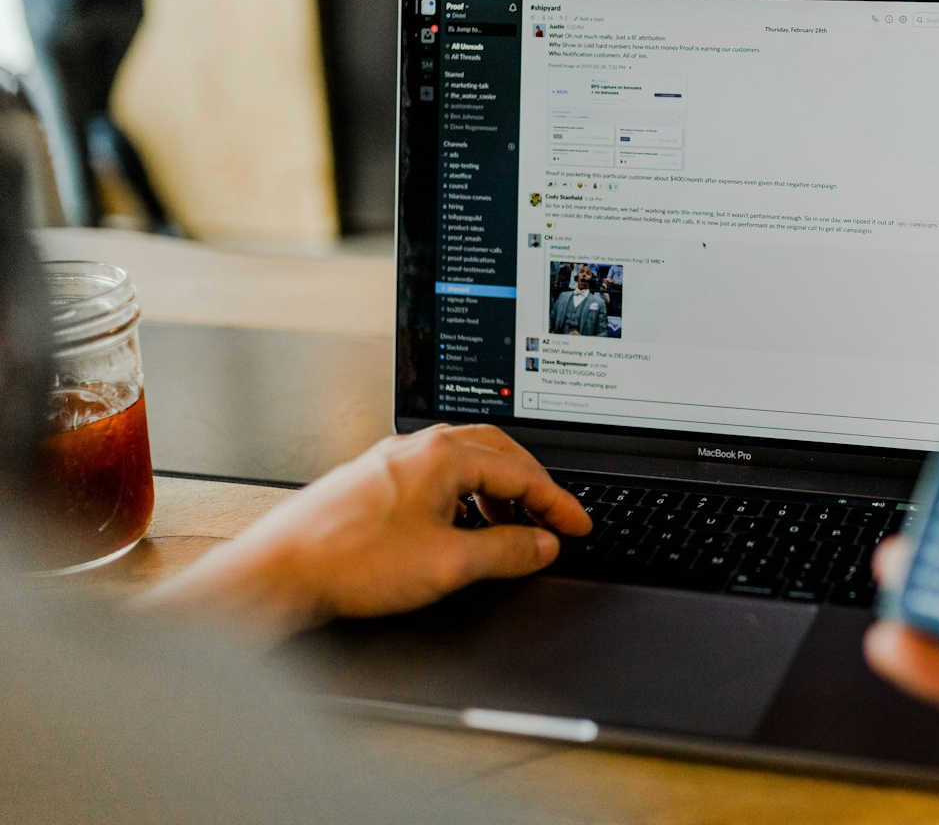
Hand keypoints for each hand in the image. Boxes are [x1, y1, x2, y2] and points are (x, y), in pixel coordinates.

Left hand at [137, 424, 590, 646]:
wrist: (279, 572)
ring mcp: (393, 462)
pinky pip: (437, 478)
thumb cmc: (350, 562)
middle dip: (532, 487)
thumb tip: (542, 544)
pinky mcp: (374, 482)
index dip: (557, 504)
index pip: (521, 472)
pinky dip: (465, 499)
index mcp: (443, 454)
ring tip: (513, 531)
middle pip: (497, 455)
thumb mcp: (448, 564)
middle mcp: (418, 448)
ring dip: (498, 494)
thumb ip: (507, 551)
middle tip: (554, 518)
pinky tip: (461, 530)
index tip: (578, 526)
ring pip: (465, 464)